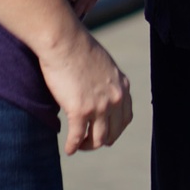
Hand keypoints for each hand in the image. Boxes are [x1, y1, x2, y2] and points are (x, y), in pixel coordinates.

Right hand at [38, 24, 132, 155]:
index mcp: (122, 85)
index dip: (115, 128)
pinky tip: (68, 149)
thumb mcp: (102, 62)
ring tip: (78, 146)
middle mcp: (115, 98)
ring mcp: (99, 106)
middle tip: (90, 141)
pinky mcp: (80, 111)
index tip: (104, 130)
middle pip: (114, 132)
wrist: (64, 39)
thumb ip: (105, 79)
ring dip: (88, 146)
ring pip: (98, 140)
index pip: (126, 117)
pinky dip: (73, 146)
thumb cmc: (77, 45)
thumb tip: (97, 90)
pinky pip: (77, 137)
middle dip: (102, 140)